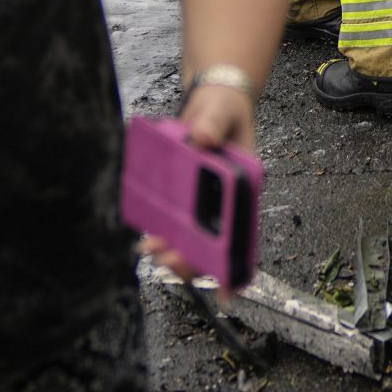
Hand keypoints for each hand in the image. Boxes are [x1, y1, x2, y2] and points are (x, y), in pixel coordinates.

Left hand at [140, 78, 257, 287]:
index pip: (241, 232)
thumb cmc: (224, 109)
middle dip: (191, 259)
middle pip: (212, 243)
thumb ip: (213, 123)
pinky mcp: (182, 196)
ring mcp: (202, 201)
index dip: (235, 263)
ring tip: (150, 247)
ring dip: (172, 249)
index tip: (226, 289)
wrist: (211, 102)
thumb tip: (202, 138)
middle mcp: (224, 201)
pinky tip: (147, 234)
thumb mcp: (222, 111)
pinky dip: (162, 231)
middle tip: (168, 257)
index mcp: (243, 189)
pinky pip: (173, 221)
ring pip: (191, 238)